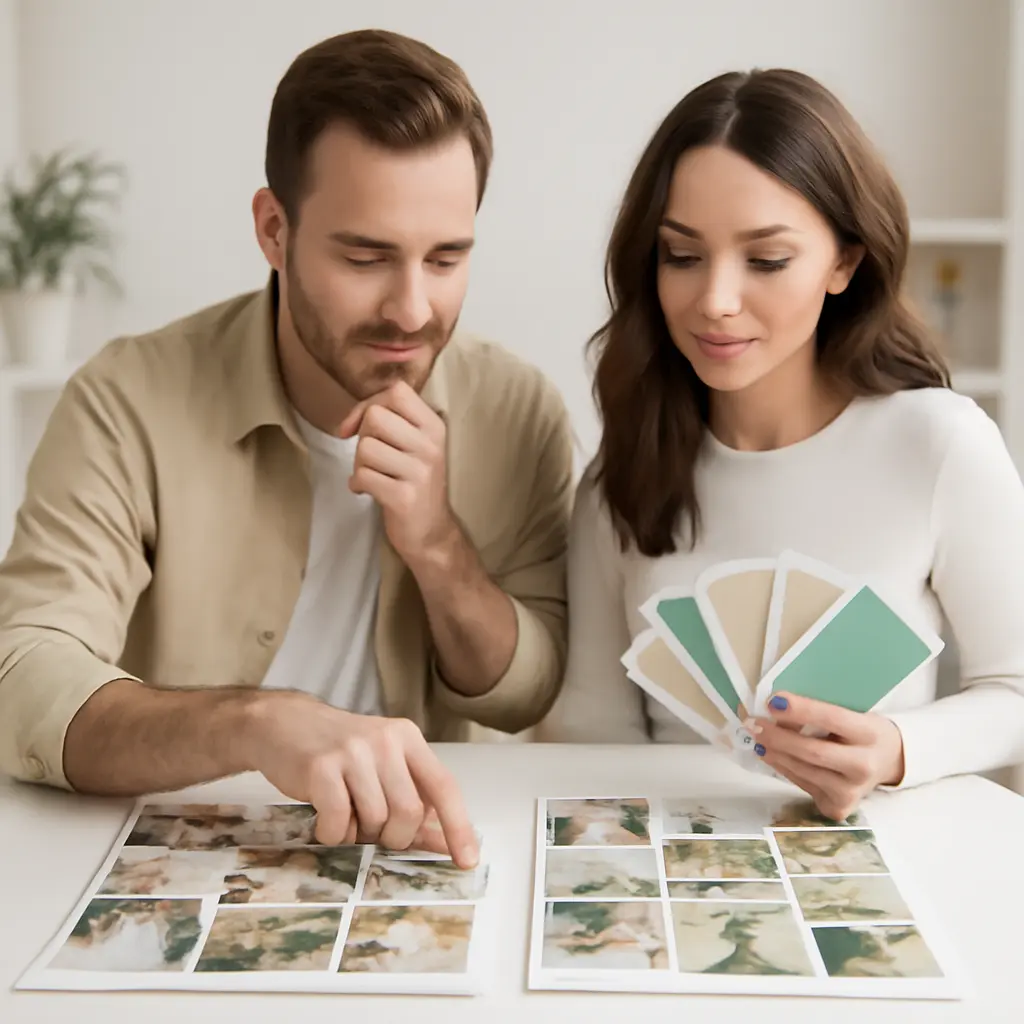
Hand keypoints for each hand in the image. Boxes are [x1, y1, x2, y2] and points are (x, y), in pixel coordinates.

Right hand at [242, 691, 478, 867]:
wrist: (282, 723)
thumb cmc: (339, 753)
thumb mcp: (382, 767)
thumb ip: (413, 801)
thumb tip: (443, 844)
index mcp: (408, 738)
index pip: (443, 786)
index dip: (458, 826)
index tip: (466, 861)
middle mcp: (385, 740)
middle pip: (410, 812)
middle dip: (394, 837)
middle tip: (373, 832)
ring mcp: (353, 751)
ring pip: (375, 820)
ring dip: (359, 835)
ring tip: (345, 818)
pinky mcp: (320, 767)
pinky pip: (339, 822)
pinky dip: (333, 834)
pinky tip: (325, 819)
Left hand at [339, 381, 457, 565]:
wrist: (432, 532)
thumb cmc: (414, 482)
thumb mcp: (413, 444)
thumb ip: (388, 422)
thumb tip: (346, 424)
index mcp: (434, 426)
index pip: (397, 391)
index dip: (371, 404)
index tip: (365, 427)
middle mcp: (431, 446)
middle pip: (375, 417)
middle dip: (363, 437)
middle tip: (373, 458)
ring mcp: (420, 472)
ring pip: (365, 447)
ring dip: (359, 464)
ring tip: (373, 476)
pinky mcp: (404, 497)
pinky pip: (362, 476)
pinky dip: (358, 485)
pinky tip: (368, 492)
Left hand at [747, 693, 904, 820]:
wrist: (889, 761)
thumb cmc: (862, 730)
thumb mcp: (852, 714)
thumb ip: (821, 713)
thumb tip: (775, 708)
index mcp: (871, 734)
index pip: (833, 718)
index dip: (801, 710)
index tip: (772, 700)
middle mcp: (865, 767)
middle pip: (814, 752)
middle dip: (778, 737)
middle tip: (753, 723)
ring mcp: (852, 793)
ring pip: (804, 771)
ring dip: (775, 753)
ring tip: (758, 738)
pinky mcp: (838, 808)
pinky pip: (802, 785)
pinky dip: (784, 767)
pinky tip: (773, 755)